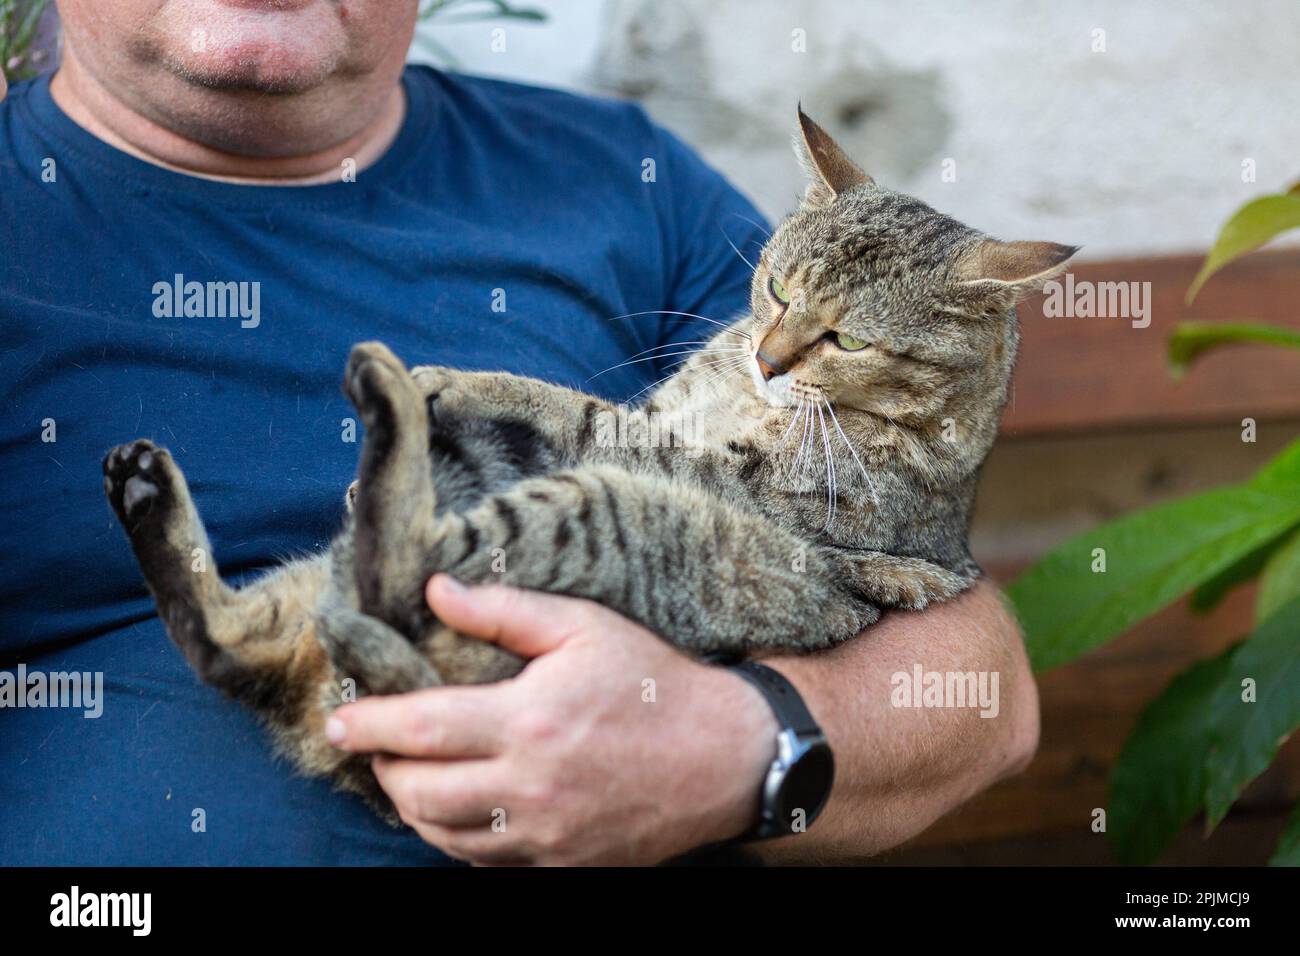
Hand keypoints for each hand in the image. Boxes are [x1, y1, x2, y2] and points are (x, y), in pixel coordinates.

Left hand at [327, 575, 777, 864]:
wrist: (723, 758)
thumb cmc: (651, 684)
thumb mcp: (583, 627)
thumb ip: (504, 611)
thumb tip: (436, 591)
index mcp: (529, 722)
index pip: (420, 728)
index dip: (368, 725)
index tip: (339, 720)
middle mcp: (529, 788)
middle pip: (420, 793)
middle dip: (383, 770)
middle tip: (376, 747)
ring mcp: (546, 835)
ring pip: (445, 837)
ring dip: (414, 807)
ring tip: (410, 776)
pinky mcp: (563, 865)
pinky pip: (487, 862)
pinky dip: (458, 837)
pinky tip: (462, 808)